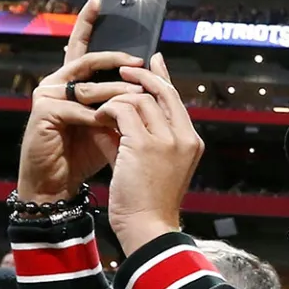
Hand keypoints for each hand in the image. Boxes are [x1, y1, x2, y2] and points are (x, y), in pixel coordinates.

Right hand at [19, 0, 144, 203]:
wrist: (55, 182)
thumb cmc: (83, 152)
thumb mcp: (108, 121)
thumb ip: (121, 101)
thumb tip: (149, 81)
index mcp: (70, 80)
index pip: (81, 46)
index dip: (87, 22)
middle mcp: (56, 81)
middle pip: (88, 60)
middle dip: (116, 60)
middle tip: (140, 62)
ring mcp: (47, 95)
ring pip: (89, 87)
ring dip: (116, 95)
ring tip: (137, 101)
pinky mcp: (43, 112)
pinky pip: (79, 109)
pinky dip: (98, 118)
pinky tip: (109, 124)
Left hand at [102, 53, 203, 254]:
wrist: (148, 228)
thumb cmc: (146, 203)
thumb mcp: (147, 164)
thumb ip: (136, 137)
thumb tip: (114, 112)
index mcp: (191, 142)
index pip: (177, 100)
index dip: (164, 77)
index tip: (154, 60)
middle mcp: (184, 137)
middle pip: (163, 91)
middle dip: (141, 76)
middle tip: (122, 68)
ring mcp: (168, 140)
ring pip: (139, 99)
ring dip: (116, 99)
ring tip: (99, 106)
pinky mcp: (146, 144)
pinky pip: (122, 112)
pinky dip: (107, 111)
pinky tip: (96, 117)